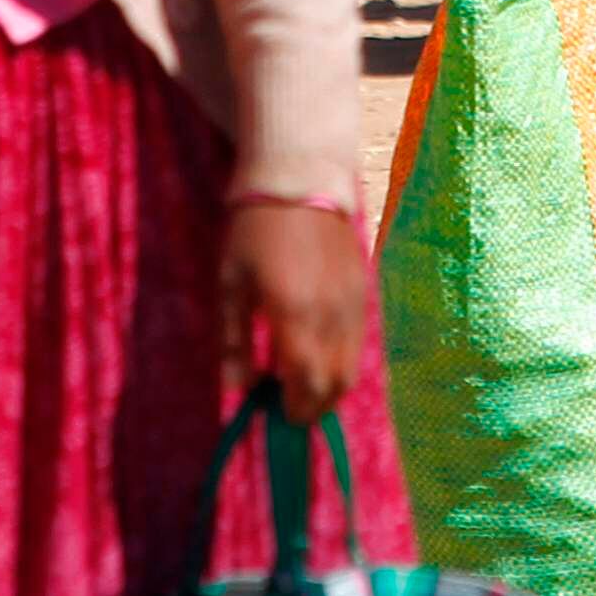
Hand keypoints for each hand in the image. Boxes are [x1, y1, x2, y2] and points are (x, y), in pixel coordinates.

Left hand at [218, 198, 371, 424]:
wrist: (299, 181)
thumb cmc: (253, 232)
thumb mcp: (231, 284)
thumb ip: (235, 341)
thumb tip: (238, 389)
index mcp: (295, 315)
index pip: (306, 385)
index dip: (295, 409)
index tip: (276, 413)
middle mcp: (332, 315)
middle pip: (336, 384)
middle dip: (315, 406)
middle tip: (289, 405)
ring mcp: (353, 303)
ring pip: (353, 366)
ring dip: (330, 385)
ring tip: (302, 381)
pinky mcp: (364, 290)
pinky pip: (358, 341)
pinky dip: (341, 358)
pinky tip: (318, 349)